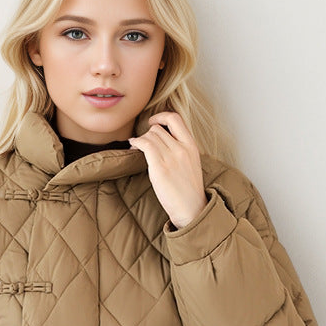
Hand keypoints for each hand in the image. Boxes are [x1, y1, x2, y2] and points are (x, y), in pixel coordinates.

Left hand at [128, 111, 207, 228]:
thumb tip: (161, 141)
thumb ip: (180, 150)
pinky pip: (145, 145)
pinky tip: (133, 147)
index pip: (176, 119)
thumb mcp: (190, 164)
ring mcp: (172, 157)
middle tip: (142, 144)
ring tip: (136, 148)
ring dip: (140, 140)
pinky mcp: (161, 167)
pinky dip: (136, 143)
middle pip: (158, 129)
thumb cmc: (188, 190)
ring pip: (150, 136)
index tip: (153, 122)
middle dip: (147, 134)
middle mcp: (182, 148)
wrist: (191, 209)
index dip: (161, 116)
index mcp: (191, 146)